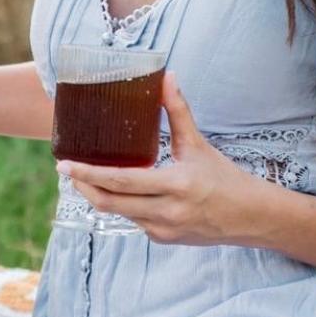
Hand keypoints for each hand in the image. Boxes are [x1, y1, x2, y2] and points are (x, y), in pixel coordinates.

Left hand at [56, 73, 263, 245]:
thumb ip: (179, 111)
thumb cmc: (225, 178)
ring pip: (118, 213)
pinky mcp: (163, 239)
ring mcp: (163, 229)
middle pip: (109, 202)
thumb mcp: (199, 145)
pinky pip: (133, 221)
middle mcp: (167, 211)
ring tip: (85, 178)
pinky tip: (120, 192)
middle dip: (83, 187)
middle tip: (66, 171)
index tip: (65, 165)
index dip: (88, 174)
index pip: (120, 181)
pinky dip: (124, 205)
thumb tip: (167, 76)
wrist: (251, 217)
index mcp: (176, 185)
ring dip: (99, 196)